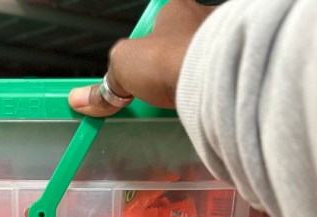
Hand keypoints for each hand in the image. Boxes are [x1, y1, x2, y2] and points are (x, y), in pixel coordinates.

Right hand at [69, 0, 215, 115]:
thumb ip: (105, 86)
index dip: (144, 52)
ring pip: (201, 63)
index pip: (156, 26)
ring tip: (178, 101)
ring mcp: (224, 42)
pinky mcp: (235, 68)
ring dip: (189, 81)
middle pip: (179, 46)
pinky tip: (198, 106)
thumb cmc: (168, 58)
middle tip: (156, 92)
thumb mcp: (122, 66)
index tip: (137, 75)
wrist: (212, 78)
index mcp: (175, 8)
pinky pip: (218, 81)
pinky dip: (208, 94)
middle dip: (167, 70)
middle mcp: (203, 19)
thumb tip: (80, 99)